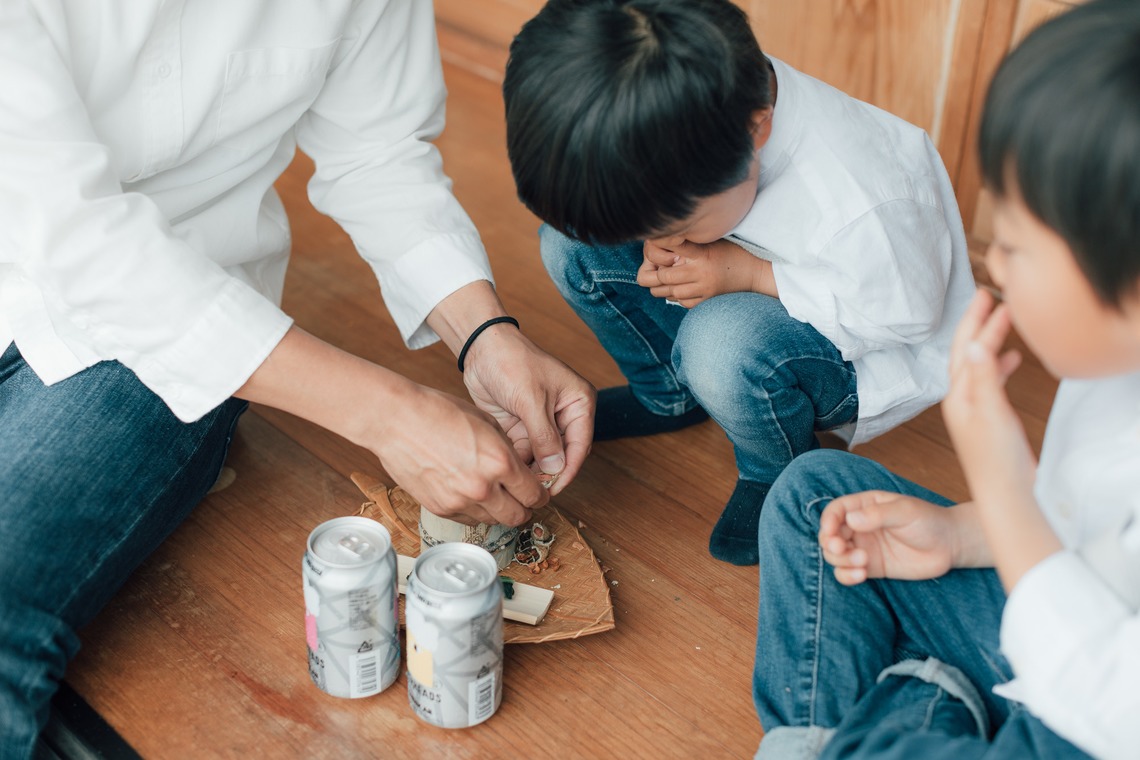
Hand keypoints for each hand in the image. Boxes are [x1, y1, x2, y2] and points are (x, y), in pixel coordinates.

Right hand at [236, 326, 554, 526]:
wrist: (396, 420)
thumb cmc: (438, 411)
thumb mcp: (486, 422)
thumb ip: (507, 448)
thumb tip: (520, 467)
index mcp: (500, 462)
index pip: (535, 494)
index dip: (541, 495)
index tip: (539, 492)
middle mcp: (483, 487)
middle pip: (518, 516)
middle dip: (525, 508)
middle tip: (522, 500)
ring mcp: (459, 501)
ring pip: (494, 521)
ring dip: (499, 512)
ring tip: (496, 497)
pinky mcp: (440, 508)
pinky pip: (467, 519)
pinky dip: (474, 511)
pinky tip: (471, 496)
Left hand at [461, 324, 594, 497]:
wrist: (481, 348)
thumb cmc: (512, 361)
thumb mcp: (531, 399)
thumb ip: (545, 436)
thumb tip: (556, 468)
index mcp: (578, 402)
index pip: (579, 444)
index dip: (567, 469)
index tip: (553, 489)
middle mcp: (563, 414)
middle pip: (561, 453)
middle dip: (548, 473)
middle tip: (533, 492)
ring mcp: (541, 421)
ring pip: (541, 456)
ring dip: (530, 470)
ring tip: (516, 484)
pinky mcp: (521, 425)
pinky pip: (524, 451)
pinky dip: (517, 461)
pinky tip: (507, 471)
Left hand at [636, 238, 775, 306]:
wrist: (754, 271)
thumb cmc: (732, 251)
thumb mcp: (713, 239)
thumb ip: (690, 242)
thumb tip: (662, 240)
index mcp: (702, 253)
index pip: (672, 248)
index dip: (659, 246)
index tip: (655, 245)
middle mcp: (701, 272)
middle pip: (665, 276)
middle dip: (659, 272)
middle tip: (661, 267)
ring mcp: (705, 289)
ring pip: (672, 293)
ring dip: (667, 286)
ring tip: (671, 278)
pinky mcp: (708, 300)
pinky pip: (683, 303)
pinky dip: (678, 297)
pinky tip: (682, 287)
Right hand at [819, 491, 982, 584]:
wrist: (949, 545)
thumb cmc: (928, 520)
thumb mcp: (905, 511)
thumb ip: (877, 515)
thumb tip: (850, 519)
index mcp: (864, 506)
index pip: (835, 511)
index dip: (828, 520)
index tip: (831, 532)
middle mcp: (859, 527)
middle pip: (830, 535)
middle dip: (831, 543)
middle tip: (843, 548)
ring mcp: (864, 547)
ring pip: (836, 555)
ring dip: (841, 560)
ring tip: (863, 562)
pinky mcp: (870, 567)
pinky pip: (848, 572)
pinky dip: (847, 576)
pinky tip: (861, 575)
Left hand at [942, 289, 1035, 501]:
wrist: (1006, 498)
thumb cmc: (998, 461)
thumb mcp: (992, 413)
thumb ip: (985, 378)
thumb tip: (975, 342)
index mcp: (957, 397)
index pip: (964, 349)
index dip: (977, 321)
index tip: (989, 295)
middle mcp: (961, 402)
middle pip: (966, 353)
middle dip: (977, 324)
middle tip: (988, 296)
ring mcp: (975, 411)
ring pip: (979, 365)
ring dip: (990, 342)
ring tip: (1003, 320)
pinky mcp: (990, 421)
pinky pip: (991, 382)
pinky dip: (1000, 365)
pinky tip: (1012, 359)